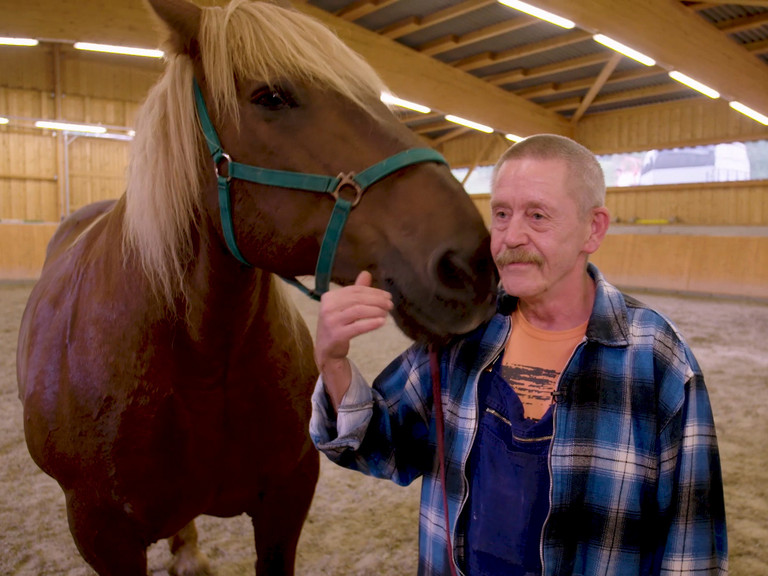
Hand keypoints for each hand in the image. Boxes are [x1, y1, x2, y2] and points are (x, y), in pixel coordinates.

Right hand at [315, 271, 392, 408]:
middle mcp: (327, 307)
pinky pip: (357, 327)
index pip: (355, 290)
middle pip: (357, 299)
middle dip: (377, 300)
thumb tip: (366, 273)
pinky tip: (382, 322)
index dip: (373, 291)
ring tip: (387, 312)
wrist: (326, 351)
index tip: (387, 295)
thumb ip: (355, 292)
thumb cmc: (337, 326)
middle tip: (390, 304)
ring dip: (376, 310)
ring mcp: (331, 321)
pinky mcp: (337, 335)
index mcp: (329, 297)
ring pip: (358, 311)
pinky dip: (371, 323)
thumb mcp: (344, 307)